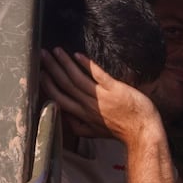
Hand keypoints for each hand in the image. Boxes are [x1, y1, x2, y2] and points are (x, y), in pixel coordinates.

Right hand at [40, 47, 160, 143]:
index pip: (58, 99)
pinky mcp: (114, 90)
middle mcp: (88, 106)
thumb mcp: (96, 132)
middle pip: (64, 85)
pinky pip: (97, 75)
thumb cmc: (122, 130)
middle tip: (41, 54)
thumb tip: (67, 121)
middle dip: (51, 69)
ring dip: (64, 63)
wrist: (143, 131)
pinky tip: (77, 55)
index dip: (47, 85)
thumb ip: (80, 127)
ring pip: (76, 78)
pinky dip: (86, 64)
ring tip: (56, 50)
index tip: (39, 73)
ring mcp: (101, 97)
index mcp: (82, 115)